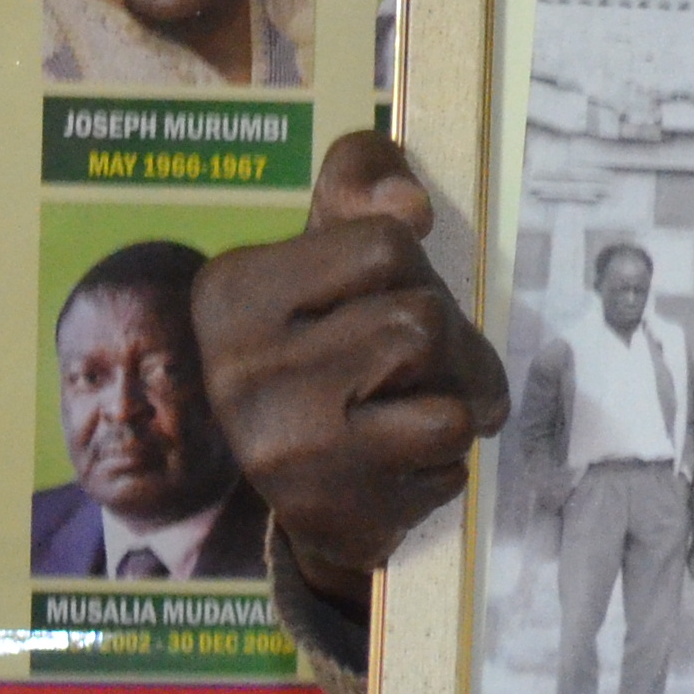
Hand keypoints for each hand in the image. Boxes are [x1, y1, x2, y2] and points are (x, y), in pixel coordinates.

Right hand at [187, 132, 508, 591]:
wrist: (290, 483)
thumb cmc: (325, 338)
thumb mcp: (327, 243)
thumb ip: (360, 181)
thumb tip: (409, 205)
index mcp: (234, 289)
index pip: (386, 243)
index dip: (412, 270)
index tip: (384, 295)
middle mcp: (242, 369)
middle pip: (423, 323)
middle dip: (452, 343)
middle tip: (422, 365)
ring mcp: (285, 449)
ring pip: (449, 403)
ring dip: (458, 403)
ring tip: (420, 407)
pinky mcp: (329, 511)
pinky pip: (447, 464)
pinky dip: (446, 460)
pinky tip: (401, 460)